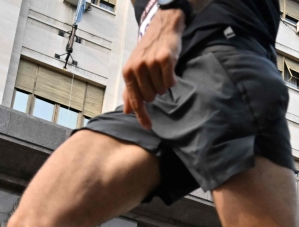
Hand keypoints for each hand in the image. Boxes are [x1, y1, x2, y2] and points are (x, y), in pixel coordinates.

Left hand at [122, 9, 183, 128]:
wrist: (161, 28)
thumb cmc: (148, 51)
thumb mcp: (134, 69)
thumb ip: (130, 90)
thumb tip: (126, 111)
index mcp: (128, 72)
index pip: (135, 100)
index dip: (142, 115)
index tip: (148, 127)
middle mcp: (137, 68)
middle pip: (150, 97)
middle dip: (155, 91)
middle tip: (155, 77)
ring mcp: (150, 64)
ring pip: (161, 90)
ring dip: (163, 84)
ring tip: (161, 70)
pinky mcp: (164, 60)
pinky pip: (171, 82)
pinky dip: (172, 79)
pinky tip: (169, 69)